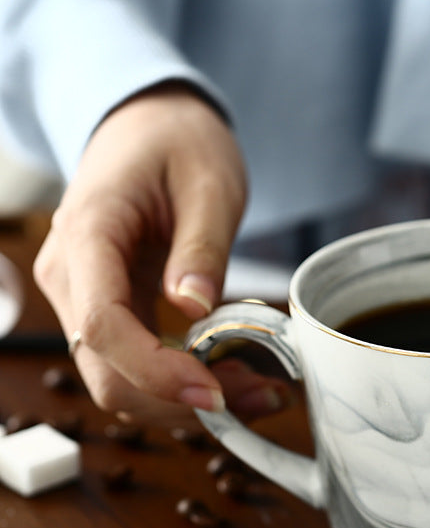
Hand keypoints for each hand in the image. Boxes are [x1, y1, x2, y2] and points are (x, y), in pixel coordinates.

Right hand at [34, 83, 287, 423]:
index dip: (157, 372)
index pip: (104, 325)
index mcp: (89, 234)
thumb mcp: (208, 184)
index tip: (217, 392)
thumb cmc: (177, 143)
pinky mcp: (108, 309)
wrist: (147, 126)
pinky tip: (231, 377)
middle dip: (180, 401)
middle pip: (106, 372)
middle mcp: (70, 276)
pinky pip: (134, 364)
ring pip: (119, 380)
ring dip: (185, 401)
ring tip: (257, 391)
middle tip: (259, 400)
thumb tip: (195, 308)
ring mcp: (83, 297)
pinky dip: (180, 383)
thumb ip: (200, 247)